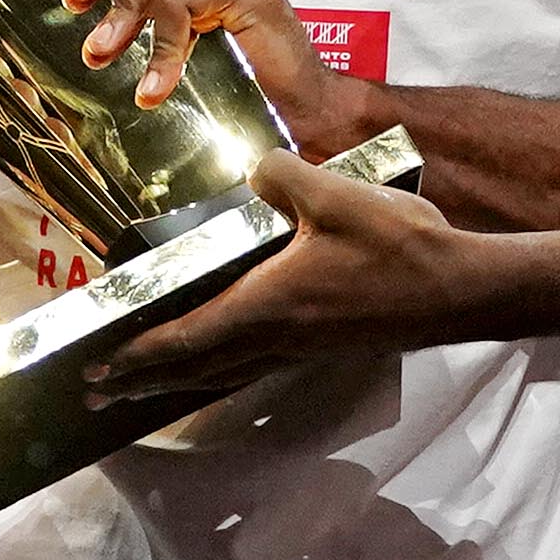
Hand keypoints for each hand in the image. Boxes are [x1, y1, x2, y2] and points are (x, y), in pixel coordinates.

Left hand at [87, 147, 480, 405]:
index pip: (186, 337)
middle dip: (145, 379)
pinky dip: (222, 367)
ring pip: (226, 370)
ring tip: (147, 385)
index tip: (100, 369)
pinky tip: (224, 356)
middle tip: (100, 391)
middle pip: (197, 367)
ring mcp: (304, 347)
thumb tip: (252, 168)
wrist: (460, 291)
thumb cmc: (398, 248)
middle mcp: (278, 337)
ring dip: (180, 378)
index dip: (139, 353)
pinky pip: (256, 364)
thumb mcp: (333, 194)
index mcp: (267, 306)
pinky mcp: (326, 345)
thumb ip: (281, 175)